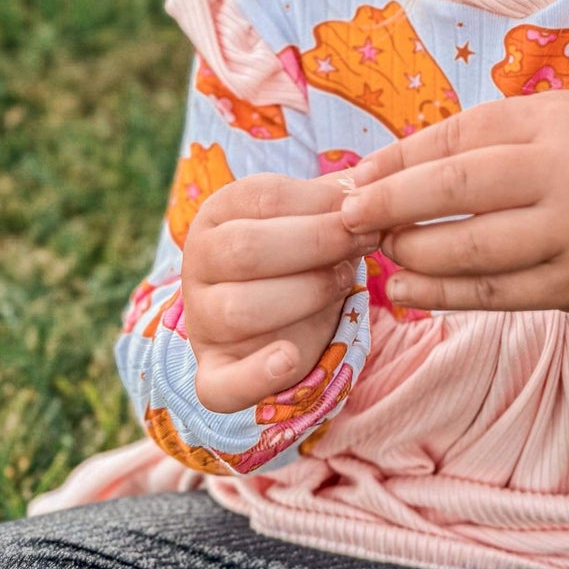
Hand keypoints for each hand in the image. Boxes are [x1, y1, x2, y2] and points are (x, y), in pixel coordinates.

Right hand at [181, 172, 376, 412]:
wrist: (270, 314)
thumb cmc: (298, 253)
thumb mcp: (309, 217)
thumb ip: (334, 200)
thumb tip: (371, 182)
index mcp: (218, 214)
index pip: (265, 198)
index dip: (323, 205)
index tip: (365, 212)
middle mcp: (198, 264)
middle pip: (248, 250)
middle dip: (319, 244)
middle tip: (364, 243)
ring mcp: (202, 321)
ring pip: (240, 309)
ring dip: (306, 295)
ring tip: (343, 283)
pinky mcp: (213, 373)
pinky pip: (220, 385)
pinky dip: (255, 377)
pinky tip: (287, 358)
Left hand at [335, 90, 568, 312]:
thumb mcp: (555, 119)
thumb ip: (480, 134)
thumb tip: (385, 166)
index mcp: (554, 126)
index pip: (461, 139)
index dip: (400, 160)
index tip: (354, 178)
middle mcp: (565, 178)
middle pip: (460, 189)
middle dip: (392, 204)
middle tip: (348, 217)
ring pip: (474, 252)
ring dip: (413, 254)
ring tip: (380, 251)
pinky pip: (497, 296)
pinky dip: (444, 297)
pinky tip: (405, 292)